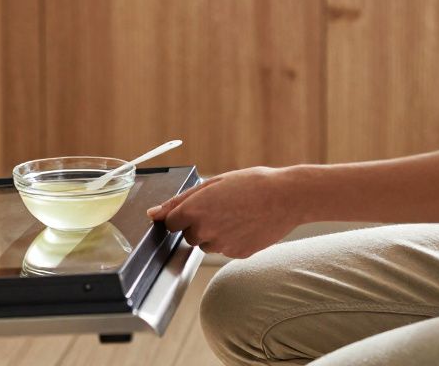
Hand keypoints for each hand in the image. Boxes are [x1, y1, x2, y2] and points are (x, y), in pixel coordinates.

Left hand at [147, 167, 305, 258]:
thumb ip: (178, 201)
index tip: (193, 209)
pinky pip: (225, 249)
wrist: (285, 197)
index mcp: (193, 211)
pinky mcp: (237, 254)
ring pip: (206, 244)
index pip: (171, 223)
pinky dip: (231, 240)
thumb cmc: (249, 184)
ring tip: (235, 215)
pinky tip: (245, 225)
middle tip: (221, 208)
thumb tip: (152, 214)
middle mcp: (204, 231)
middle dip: (198, 224)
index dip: (181, 215)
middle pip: (188, 235)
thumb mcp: (211, 185)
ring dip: (214, 233)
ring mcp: (221, 245)